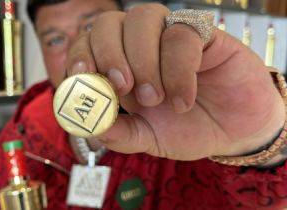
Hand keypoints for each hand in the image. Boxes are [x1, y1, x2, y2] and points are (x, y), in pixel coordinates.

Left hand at [65, 4, 284, 160]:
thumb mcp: (147, 138)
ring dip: (141, 59)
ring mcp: (169, 36)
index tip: (82, 78)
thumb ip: (119, 133)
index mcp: (120, 66)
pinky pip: (181, 33)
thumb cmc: (186, 129)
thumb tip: (89, 127)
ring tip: (154, 98)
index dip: (79, 55)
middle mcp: (140, 45)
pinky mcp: (203, 34)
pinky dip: (177, 70)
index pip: (87, 43)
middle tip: (122, 88)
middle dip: (108, 54)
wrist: (232, 131)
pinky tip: (182, 100)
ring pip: (142, 17)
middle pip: (107, 23)